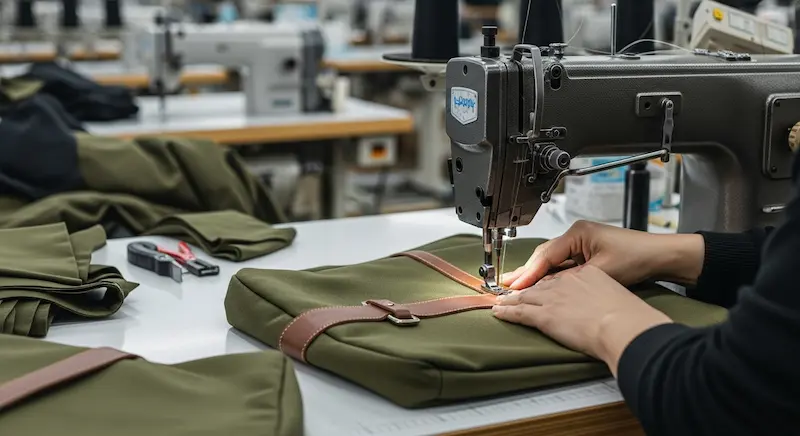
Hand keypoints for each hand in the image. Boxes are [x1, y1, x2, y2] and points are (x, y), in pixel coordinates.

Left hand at [492, 264, 672, 374]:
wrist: (622, 325)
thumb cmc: (627, 315)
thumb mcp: (618, 294)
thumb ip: (604, 295)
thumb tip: (602, 306)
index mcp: (587, 273)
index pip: (560, 275)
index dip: (546, 281)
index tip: (540, 284)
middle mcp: (567, 281)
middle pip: (540, 282)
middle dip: (524, 286)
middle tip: (511, 289)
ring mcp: (554, 297)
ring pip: (526, 296)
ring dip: (511, 299)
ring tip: (500, 301)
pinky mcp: (545, 314)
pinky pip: (520, 312)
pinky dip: (508, 312)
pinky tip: (500, 312)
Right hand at [501, 220, 704, 289]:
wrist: (662, 257)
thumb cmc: (637, 259)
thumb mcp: (601, 272)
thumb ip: (572, 280)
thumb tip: (548, 290)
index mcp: (577, 233)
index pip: (545, 256)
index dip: (529, 274)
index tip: (514, 287)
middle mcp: (576, 235)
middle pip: (544, 256)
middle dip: (526, 273)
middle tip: (504, 285)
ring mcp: (581, 244)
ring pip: (551, 261)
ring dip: (536, 275)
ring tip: (516, 287)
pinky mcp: (587, 253)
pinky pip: (561, 265)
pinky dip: (549, 276)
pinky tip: (540, 286)